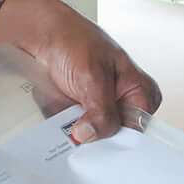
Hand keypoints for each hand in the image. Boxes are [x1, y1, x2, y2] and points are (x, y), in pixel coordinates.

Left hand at [0, 0, 160, 143]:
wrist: (44, 35)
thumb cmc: (76, 41)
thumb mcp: (93, 77)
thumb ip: (100, 110)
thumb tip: (90, 137)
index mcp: (139, 92)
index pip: (139, 129)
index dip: (121, 142)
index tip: (102, 148)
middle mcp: (122, 104)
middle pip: (114, 138)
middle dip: (95, 138)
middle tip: (80, 137)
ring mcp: (99, 111)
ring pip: (92, 138)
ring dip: (76, 134)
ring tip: (66, 124)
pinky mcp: (79, 115)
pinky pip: (74, 132)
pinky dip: (63, 130)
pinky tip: (57, 124)